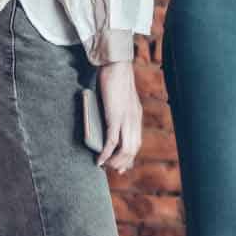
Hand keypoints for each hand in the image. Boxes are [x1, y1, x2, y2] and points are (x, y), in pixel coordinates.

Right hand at [96, 59, 141, 173]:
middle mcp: (134, 120)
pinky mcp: (115, 117)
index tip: (122, 167)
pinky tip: (99, 160)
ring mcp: (126, 119)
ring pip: (124, 149)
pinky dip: (105, 153)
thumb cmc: (114, 79)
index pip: (137, 142)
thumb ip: (118, 111)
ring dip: (114, 161)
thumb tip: (109, 121)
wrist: (116, 66)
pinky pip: (112, 141)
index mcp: (136, 116)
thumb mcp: (119, 99)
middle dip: (122, 163)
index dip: (130, 157)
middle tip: (112, 170)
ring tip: (104, 166)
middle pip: (132, 149)